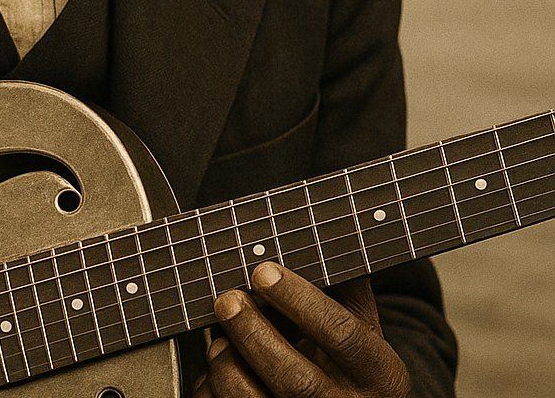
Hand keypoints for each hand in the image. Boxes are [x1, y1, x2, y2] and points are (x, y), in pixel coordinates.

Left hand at [193, 262, 409, 397]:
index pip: (342, 335)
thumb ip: (342, 276)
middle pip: (297, 381)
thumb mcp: (358, 318)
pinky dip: (212, 389)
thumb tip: (323, 214)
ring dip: (227, 365)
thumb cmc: (346, 354)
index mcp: (381, 374)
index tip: (262, 271)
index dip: (300, 300)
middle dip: (254, 335)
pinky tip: (213, 368)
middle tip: (226, 299)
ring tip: (218, 337)